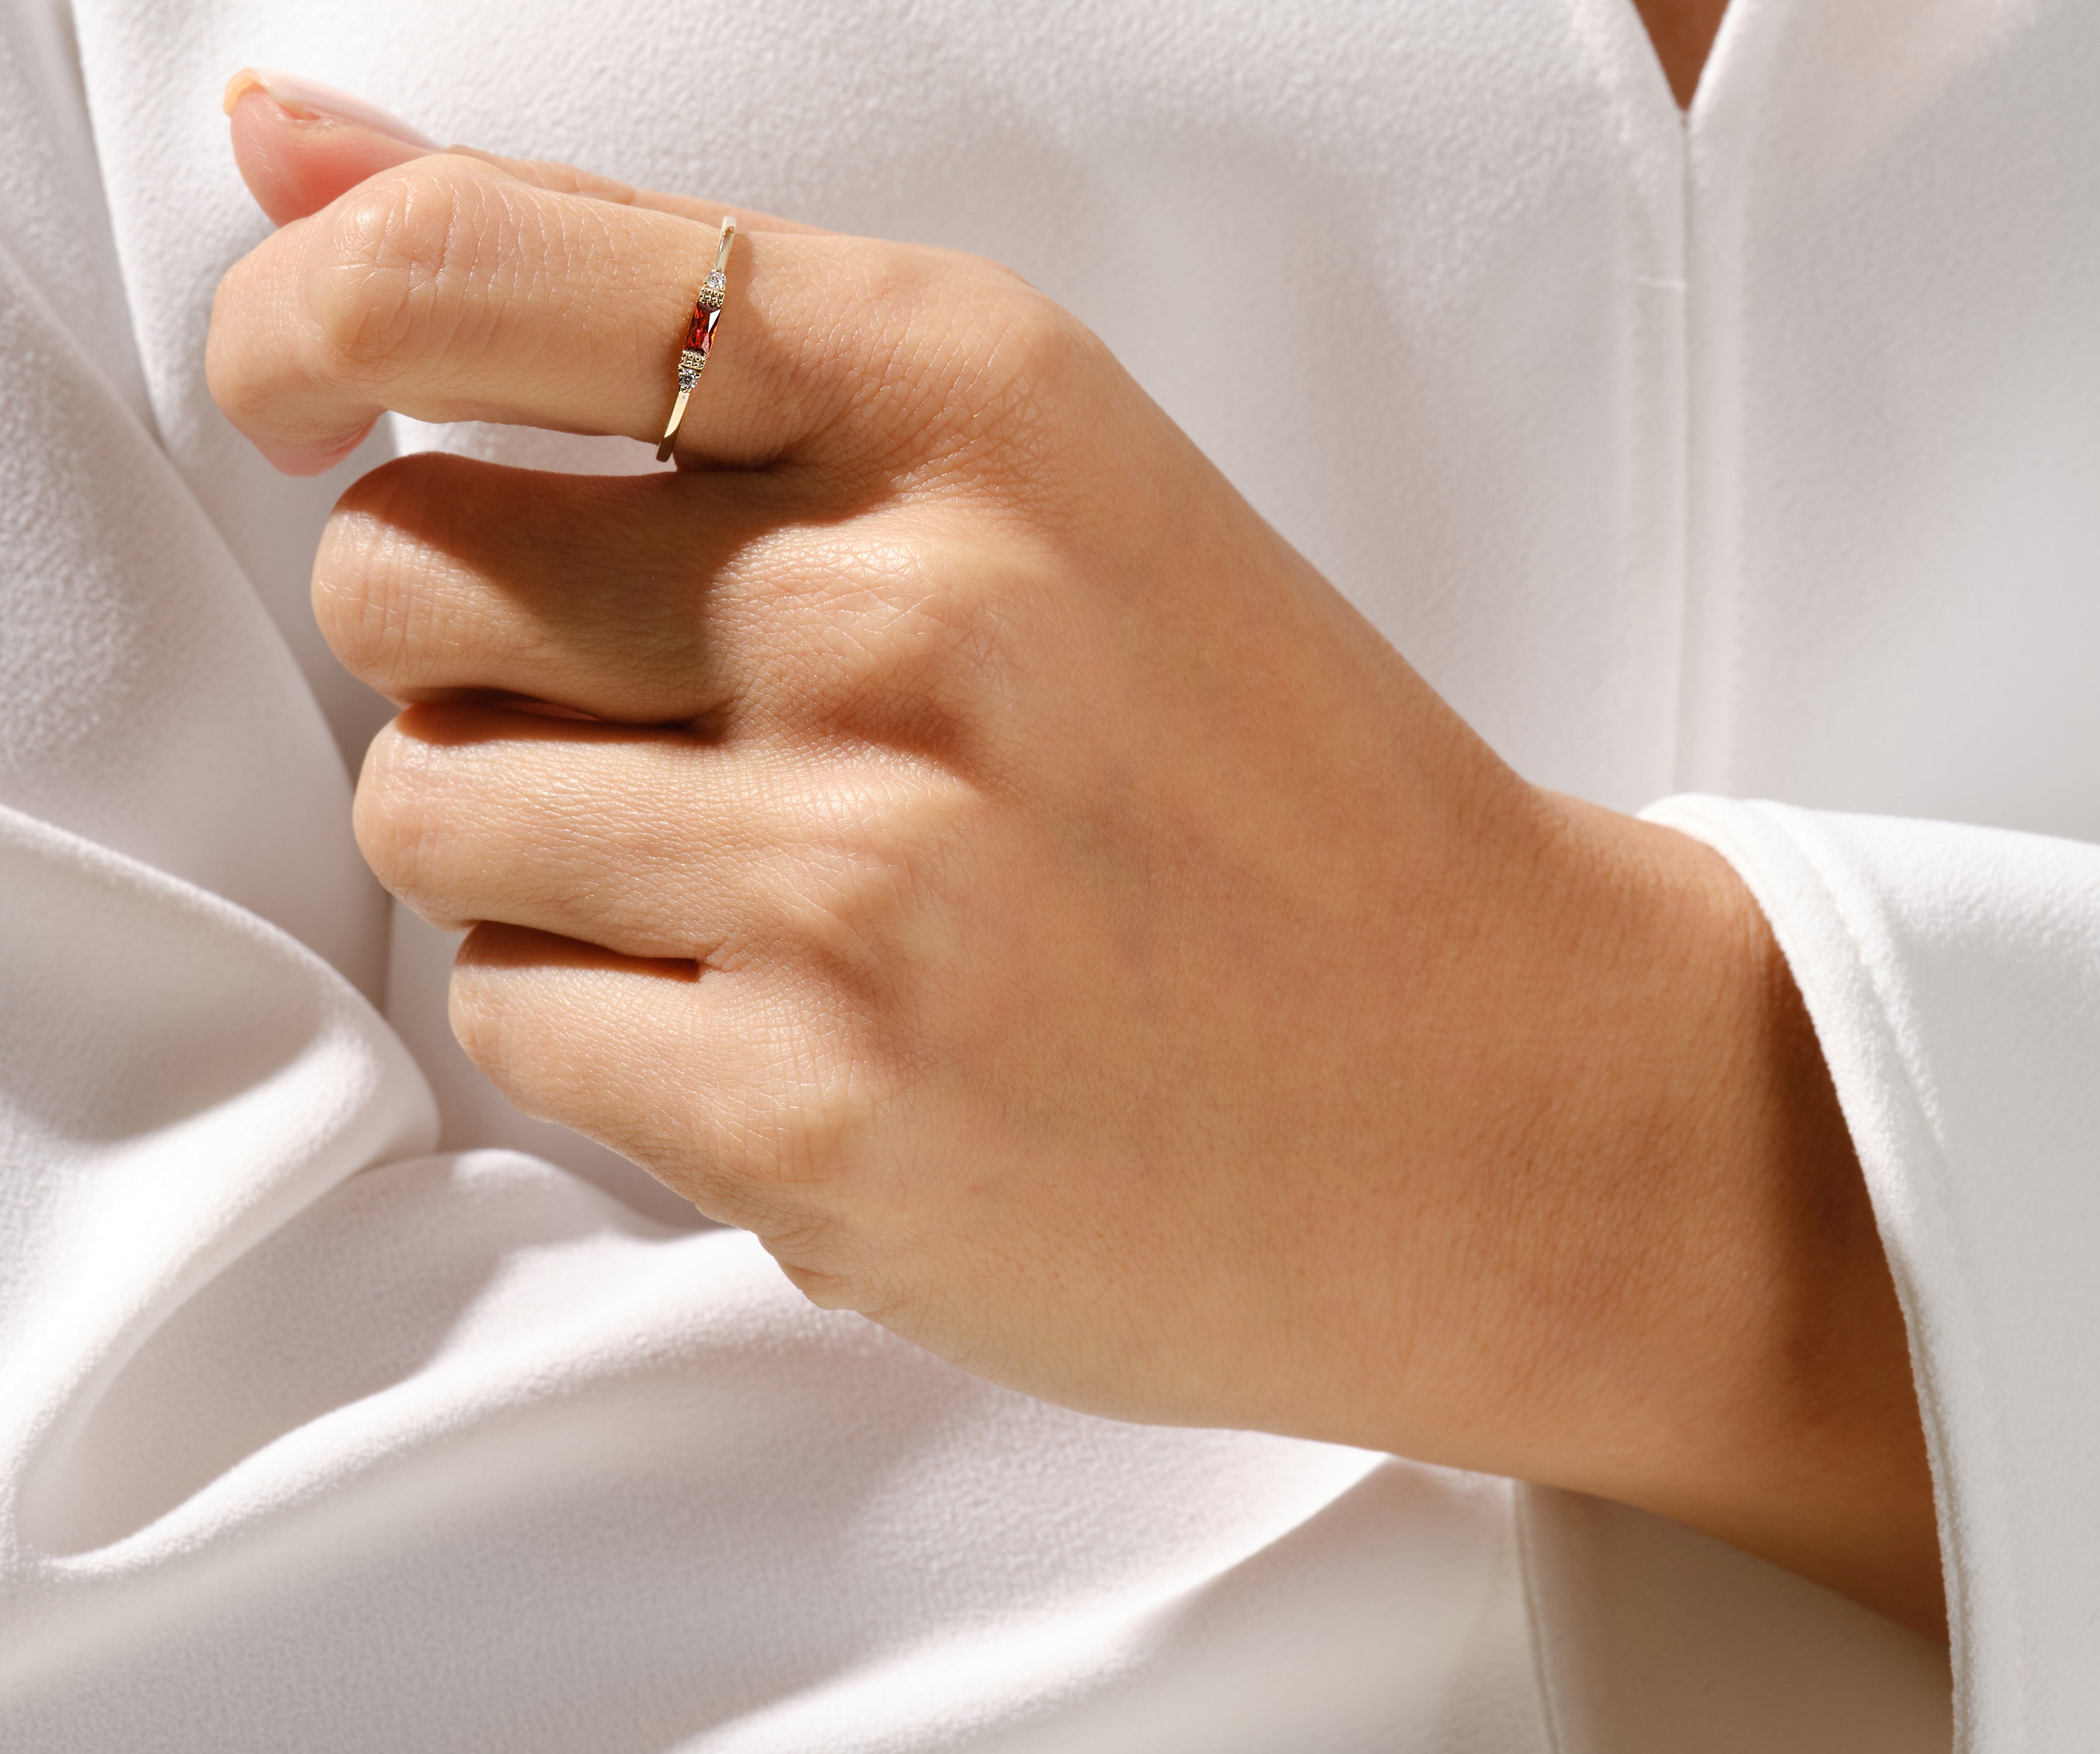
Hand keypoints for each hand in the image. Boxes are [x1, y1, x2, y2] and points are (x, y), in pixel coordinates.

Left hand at [209, 73, 1942, 1635]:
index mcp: (973, 400)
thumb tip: (284, 152)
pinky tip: (797, 1019)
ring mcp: (862, 881)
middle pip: (400, 571)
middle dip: (476, 646)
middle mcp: (906, 617)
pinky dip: (608, 1015)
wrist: (1493, 1096)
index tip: (298, 386)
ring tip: (762, 880)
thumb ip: (671, 312)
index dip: (307, 318)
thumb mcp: (1042, 477)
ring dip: (537, 844)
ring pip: (423, 807)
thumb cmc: (1270, 785)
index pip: (473, 271)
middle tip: (672, 713)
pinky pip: (512, 1013)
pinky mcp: (818, 1120)